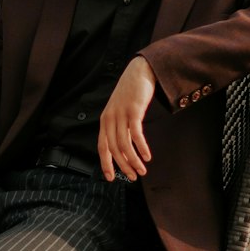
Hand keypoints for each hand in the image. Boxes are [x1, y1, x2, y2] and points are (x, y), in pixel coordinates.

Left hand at [98, 57, 156, 180]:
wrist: (139, 72)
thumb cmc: (131, 94)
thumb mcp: (120, 111)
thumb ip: (119, 127)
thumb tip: (123, 148)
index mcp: (105, 121)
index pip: (102, 147)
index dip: (106, 164)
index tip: (111, 178)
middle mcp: (110, 119)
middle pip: (113, 149)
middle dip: (123, 166)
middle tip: (132, 177)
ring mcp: (121, 114)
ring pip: (124, 144)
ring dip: (133, 160)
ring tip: (142, 170)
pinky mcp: (133, 111)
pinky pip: (136, 134)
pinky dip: (141, 147)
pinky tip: (147, 155)